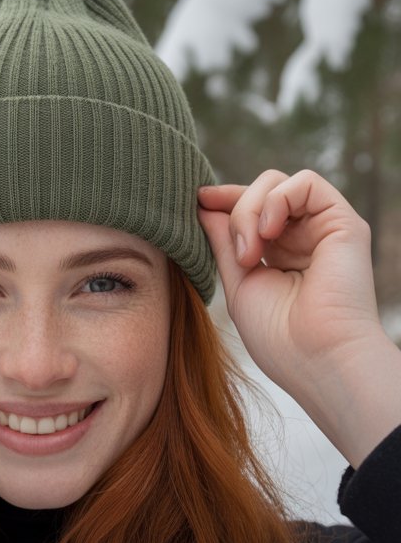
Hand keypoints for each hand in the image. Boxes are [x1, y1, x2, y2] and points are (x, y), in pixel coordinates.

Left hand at [197, 170, 400, 466]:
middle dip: (235, 209)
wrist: (318, 361)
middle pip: (260, 191)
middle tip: (238, 255)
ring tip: (251, 254)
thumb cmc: (279, 339)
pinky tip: (268, 232)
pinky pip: (307, 182)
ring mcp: (324, 229)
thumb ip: (224, 242)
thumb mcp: (239, 283)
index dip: (224, 200)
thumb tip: (205, 205)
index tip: (198, 199)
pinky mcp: (344, 222)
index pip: (251, 210)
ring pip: (277, 183)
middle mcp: (304, 238)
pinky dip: (277, 199)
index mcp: (281, 255)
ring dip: (251, 210)